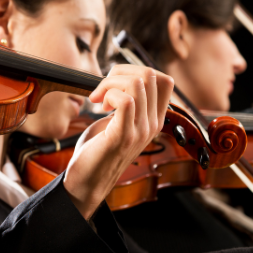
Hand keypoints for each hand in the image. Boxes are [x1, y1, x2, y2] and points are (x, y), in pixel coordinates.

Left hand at [63, 65, 173, 218]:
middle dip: (120, 72)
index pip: (165, 80)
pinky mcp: (123, 136)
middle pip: (151, 75)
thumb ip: (125, 102)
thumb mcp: (118, 121)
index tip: (115, 82)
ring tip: (99, 98)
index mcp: (154, 119)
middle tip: (102, 88)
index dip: (138, 70)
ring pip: (138, 83)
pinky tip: (99, 107)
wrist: (86, 181)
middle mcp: (152, 124)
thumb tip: (120, 77)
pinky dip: (108, 95)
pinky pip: (126, 101)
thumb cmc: (97, 150)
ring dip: (111, 83)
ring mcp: (140, 131)